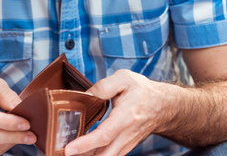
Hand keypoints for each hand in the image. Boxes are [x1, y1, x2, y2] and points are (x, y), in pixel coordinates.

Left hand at [65, 70, 179, 155]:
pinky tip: (81, 150)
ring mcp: (126, 143)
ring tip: (68, 151)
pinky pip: (109, 155)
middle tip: (63, 153)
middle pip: (104, 155)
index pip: (104, 135)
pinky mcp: (125, 146)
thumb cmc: (143, 91)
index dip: (86, 144)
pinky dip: (94, 155)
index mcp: (126, 116)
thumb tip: (86, 95)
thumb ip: (104, 86)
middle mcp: (127, 134)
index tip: (69, 149)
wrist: (163, 106)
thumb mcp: (124, 78)